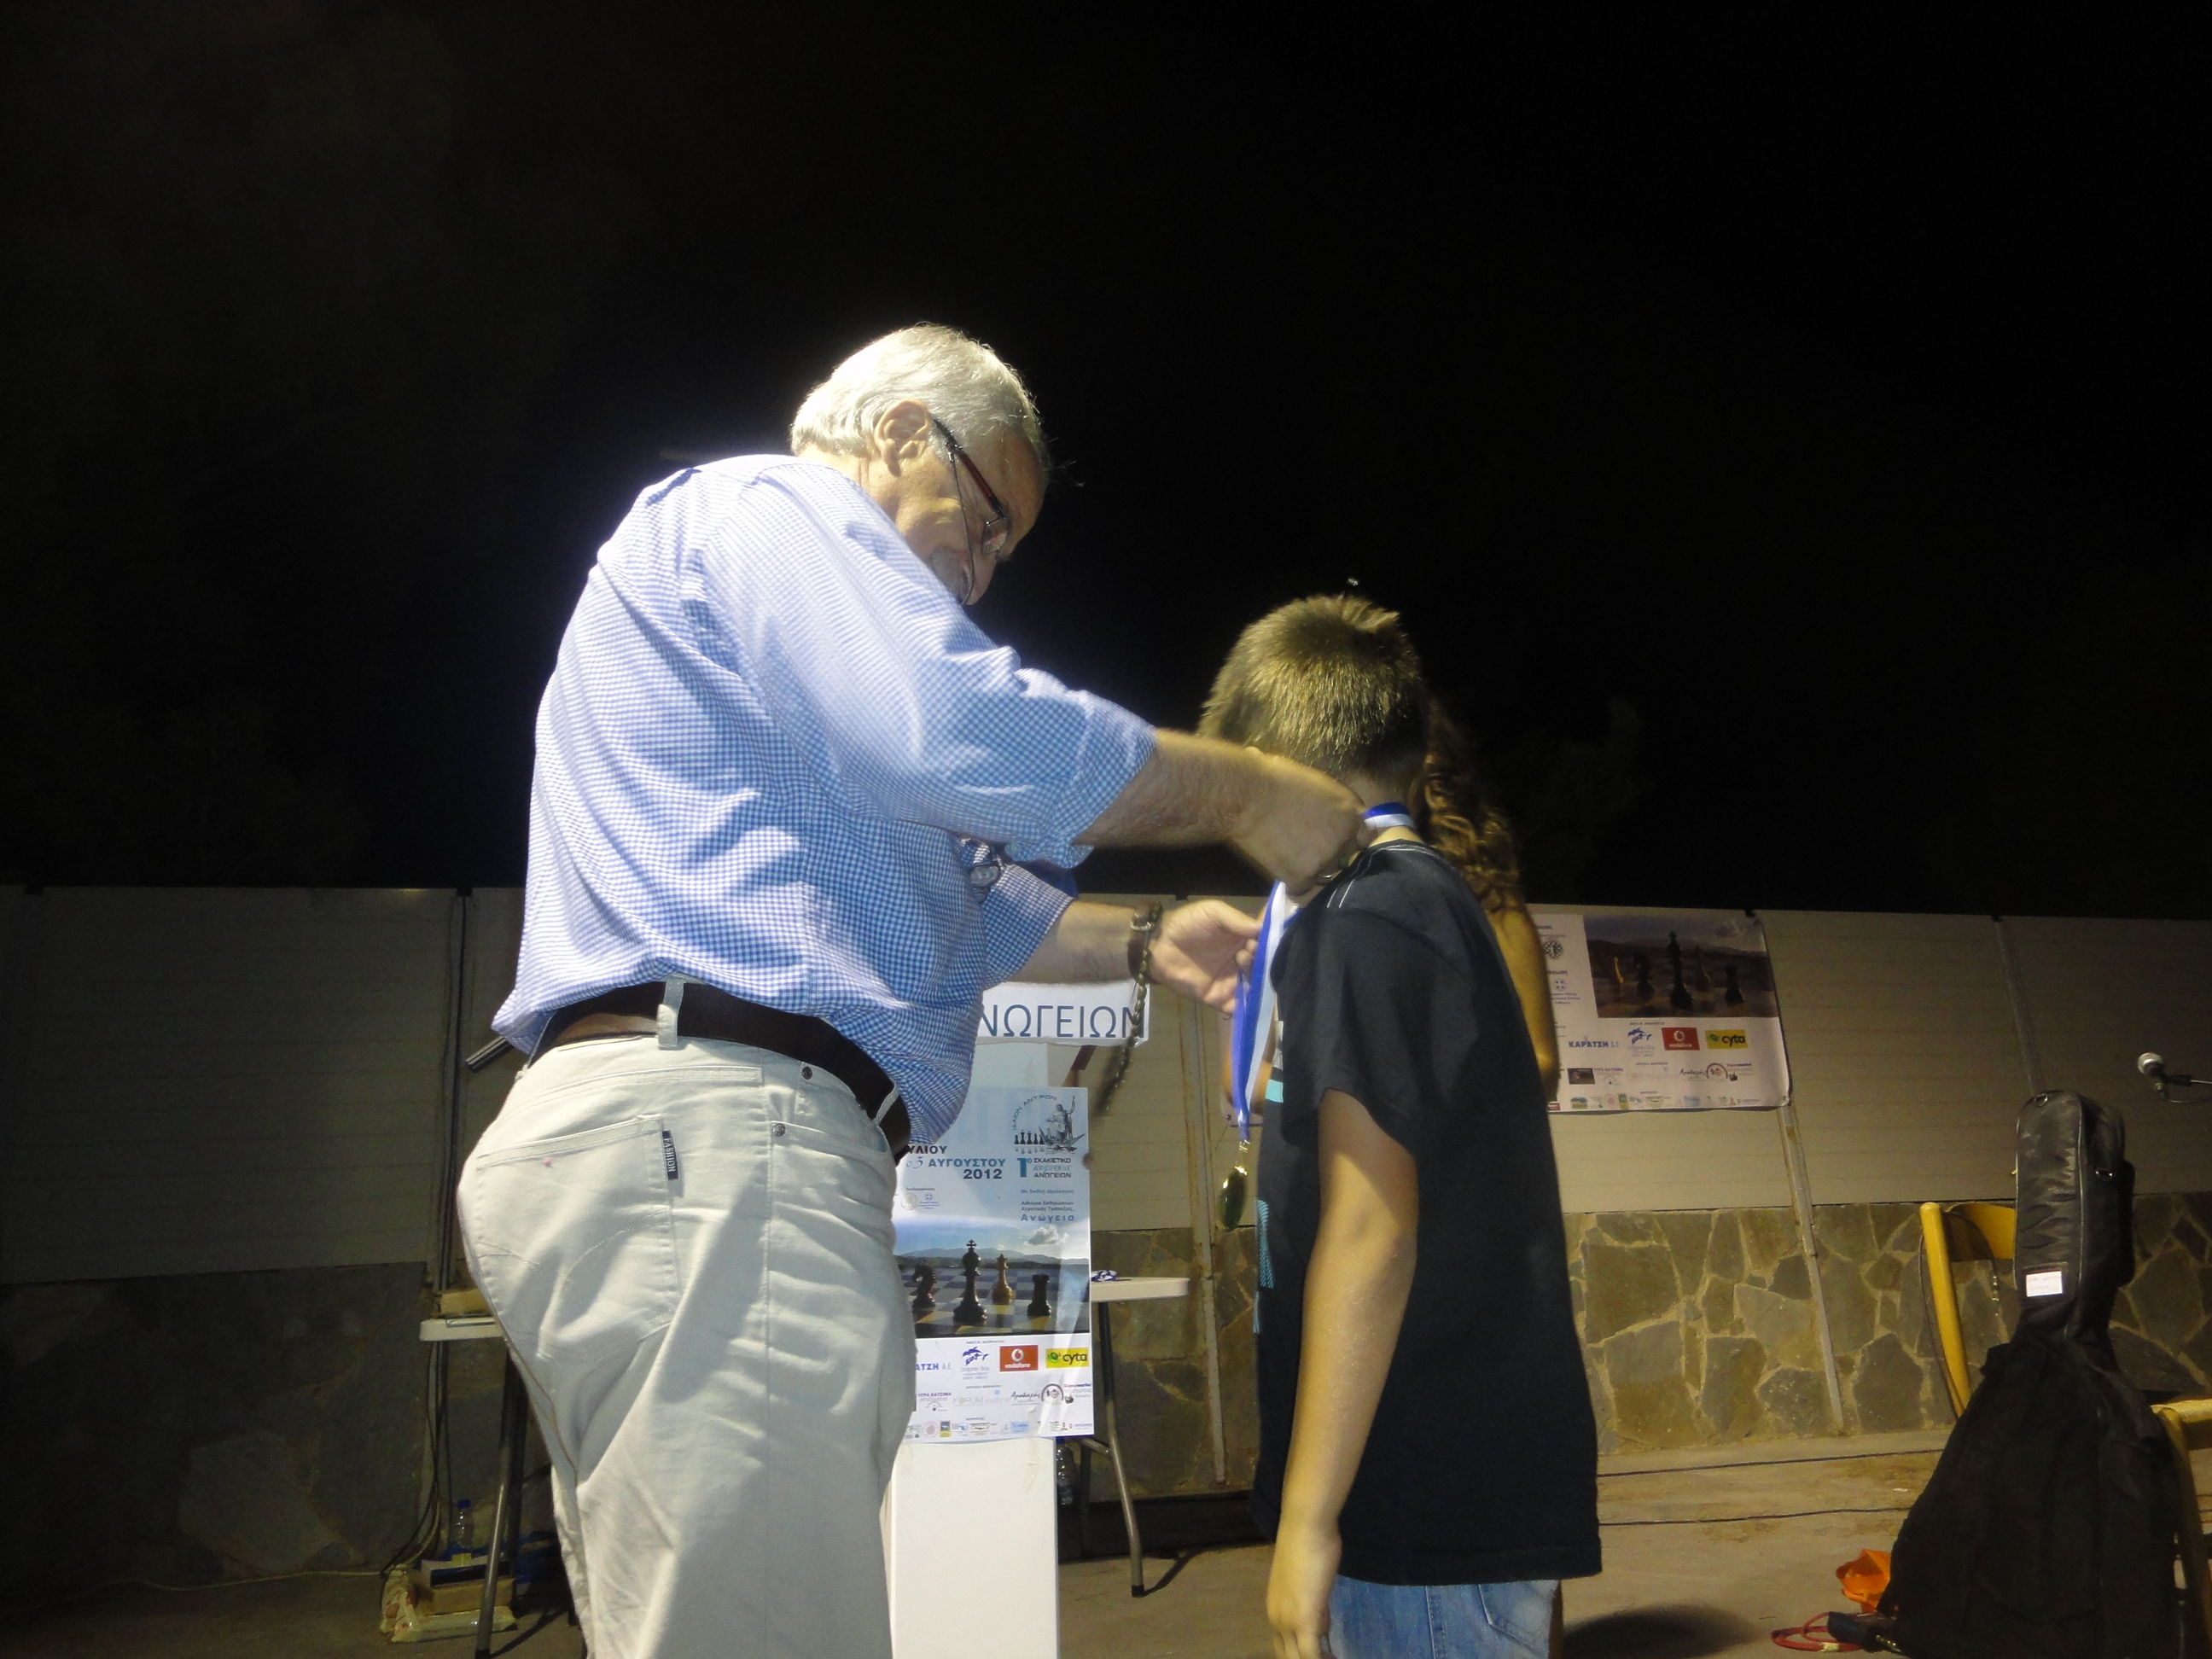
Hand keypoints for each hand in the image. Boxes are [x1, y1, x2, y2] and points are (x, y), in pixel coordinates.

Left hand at [1149, 901, 1259, 1010]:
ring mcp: (1232, 981)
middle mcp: (1242, 961)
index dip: (1271, 944)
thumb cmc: (1186, 924)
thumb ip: (1236, 919)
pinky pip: (1238, 1008)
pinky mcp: (1220, 999)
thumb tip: (1261, 929)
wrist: (1157, 946)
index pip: (1267, 944)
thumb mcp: (1212, 912)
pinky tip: (1250, 1001)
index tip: (1267, 941)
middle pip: (1264, 967)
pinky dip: (1248, 1009)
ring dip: (1256, 982)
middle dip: (1260, 962)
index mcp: (1243, 940)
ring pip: (1256, 988)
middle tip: (1244, 953)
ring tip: (1240, 966)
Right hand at [1234, 754, 1369, 892]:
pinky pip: (1303, 891)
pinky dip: (1295, 887)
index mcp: (1350, 811)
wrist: (1248, 796)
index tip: (1339, 841)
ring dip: (1313, 871)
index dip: (1351, 839)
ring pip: (1326, 876)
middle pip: (1345, 858)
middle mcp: (1343, 838)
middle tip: (1309, 849)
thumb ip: (1331, 802)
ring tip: (1294, 860)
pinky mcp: (1302, 877)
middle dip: (1330, 855)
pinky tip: (1285, 876)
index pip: (1366, 835)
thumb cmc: (1276, 778)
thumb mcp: (1316, 782)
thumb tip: (1327, 808)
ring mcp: (1324, 860)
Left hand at [1267, 1520, 1341, 1658]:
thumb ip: (1314, 1606)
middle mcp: (1276, 1621)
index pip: (1284, 1648)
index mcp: (1275, 1611)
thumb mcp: (1310, 1585)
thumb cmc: (1309, 1546)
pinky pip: (1311, 1657)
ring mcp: (1287, 1622)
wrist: (1305, 1527)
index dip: (1303, 1655)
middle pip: (1287, 1657)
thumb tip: (1321, 1623)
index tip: (1325, 1652)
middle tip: (1330, 1657)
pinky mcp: (1303, 1621)